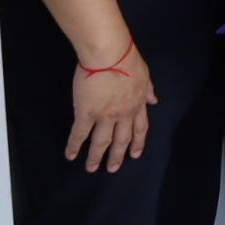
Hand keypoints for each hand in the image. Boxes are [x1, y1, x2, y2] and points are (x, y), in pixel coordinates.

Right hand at [68, 44, 156, 172]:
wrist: (109, 54)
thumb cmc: (127, 59)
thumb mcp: (145, 75)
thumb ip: (149, 90)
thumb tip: (155, 101)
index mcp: (138, 104)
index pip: (140, 128)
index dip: (137, 142)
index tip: (135, 154)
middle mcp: (123, 114)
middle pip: (122, 139)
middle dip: (118, 155)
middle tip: (113, 169)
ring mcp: (105, 116)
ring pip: (101, 141)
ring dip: (96, 156)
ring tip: (91, 168)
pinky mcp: (86, 113)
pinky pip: (79, 134)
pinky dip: (74, 146)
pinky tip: (70, 155)